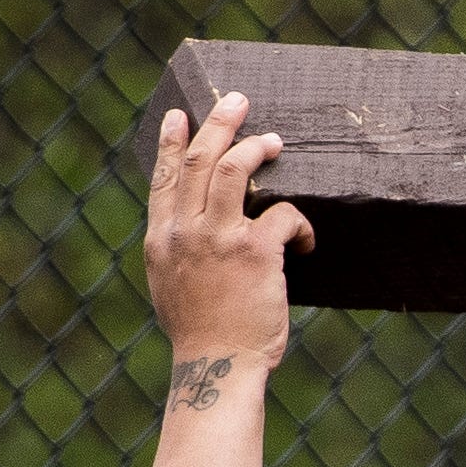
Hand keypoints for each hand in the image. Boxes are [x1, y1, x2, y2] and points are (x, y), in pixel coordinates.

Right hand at [142, 96, 310, 367]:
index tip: (178, 114)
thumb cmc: (203, 333)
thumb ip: (180, 250)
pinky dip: (299, 221)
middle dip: (219, 124)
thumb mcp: (172, 284)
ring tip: (274, 141)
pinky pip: (282, 214)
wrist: (216, 366)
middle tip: (237, 100)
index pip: (164, 178)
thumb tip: (193, 230)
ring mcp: (217, 239)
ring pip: (232, 170)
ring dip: (255, 148)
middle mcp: (183, 232)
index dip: (172, 142)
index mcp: (160, 239)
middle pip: (198, 160)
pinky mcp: (254, 252)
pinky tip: (305, 240)